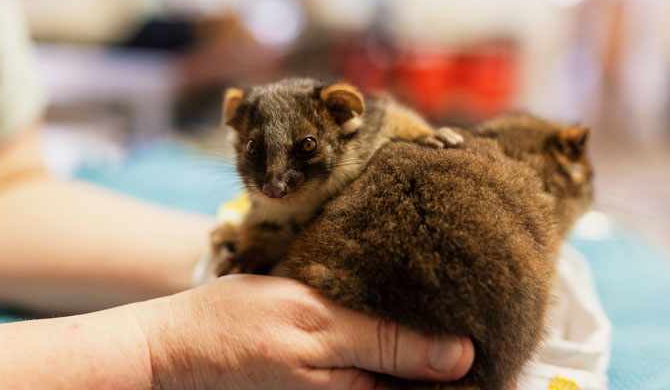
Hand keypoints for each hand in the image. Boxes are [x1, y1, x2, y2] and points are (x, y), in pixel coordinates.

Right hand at [133, 275, 473, 388]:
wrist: (175, 345)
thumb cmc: (238, 330)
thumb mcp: (317, 326)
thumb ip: (387, 343)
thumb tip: (462, 356)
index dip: (474, 366)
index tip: (502, 328)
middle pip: (424, 382)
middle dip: (452, 350)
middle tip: (480, 301)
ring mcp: (340, 388)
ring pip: (400, 371)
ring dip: (424, 340)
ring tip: (449, 296)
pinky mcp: (327, 374)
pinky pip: (372, 362)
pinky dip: (391, 336)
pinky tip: (398, 306)